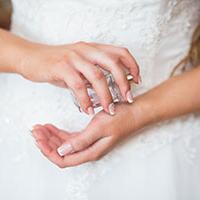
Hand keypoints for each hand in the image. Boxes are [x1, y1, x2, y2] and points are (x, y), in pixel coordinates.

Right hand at [18, 41, 139, 114]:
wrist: (32, 58)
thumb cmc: (58, 64)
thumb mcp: (79, 65)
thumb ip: (93, 74)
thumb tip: (107, 88)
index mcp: (93, 48)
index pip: (120, 52)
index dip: (132, 65)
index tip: (137, 80)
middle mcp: (86, 50)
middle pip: (113, 64)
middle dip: (124, 82)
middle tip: (127, 99)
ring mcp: (74, 58)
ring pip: (97, 76)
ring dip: (106, 95)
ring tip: (109, 109)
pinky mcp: (61, 67)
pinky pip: (78, 85)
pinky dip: (85, 100)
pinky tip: (88, 110)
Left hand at [31, 103, 140, 167]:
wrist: (135, 112)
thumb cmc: (120, 118)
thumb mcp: (100, 128)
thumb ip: (81, 141)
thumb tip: (62, 151)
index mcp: (90, 151)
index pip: (62, 159)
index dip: (48, 150)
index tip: (38, 138)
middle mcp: (88, 149)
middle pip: (61, 152)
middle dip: (46, 142)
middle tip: (36, 130)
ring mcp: (89, 143)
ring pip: (64, 144)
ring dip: (51, 137)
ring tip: (41, 128)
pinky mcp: (90, 135)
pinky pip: (70, 138)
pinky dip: (60, 133)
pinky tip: (53, 128)